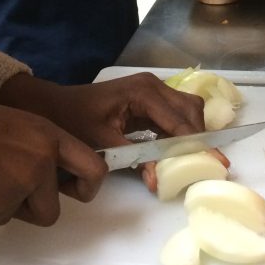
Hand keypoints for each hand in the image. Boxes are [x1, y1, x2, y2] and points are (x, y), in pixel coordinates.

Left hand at [0, 71, 206, 193]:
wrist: (51, 106)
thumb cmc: (73, 120)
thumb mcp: (102, 141)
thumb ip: (134, 158)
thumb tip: (159, 179)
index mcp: (144, 92)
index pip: (180, 121)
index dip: (197, 144)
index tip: (213, 163)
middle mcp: (153, 86)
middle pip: (191, 110)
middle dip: (201, 138)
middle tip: (209, 164)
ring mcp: (152, 91)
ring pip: (187, 111)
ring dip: (193, 135)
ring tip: (198, 161)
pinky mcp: (148, 101)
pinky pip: (174, 116)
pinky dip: (181, 134)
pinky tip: (180, 154)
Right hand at [0, 84, 106, 225]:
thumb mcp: (17, 125)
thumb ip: (40, 149)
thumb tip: (54, 177)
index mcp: (50, 135)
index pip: (94, 167)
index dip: (90, 186)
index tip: (80, 191)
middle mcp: (42, 160)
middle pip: (53, 210)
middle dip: (34, 209)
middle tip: (10, 191)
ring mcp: (21, 184)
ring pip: (19, 216)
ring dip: (3, 206)